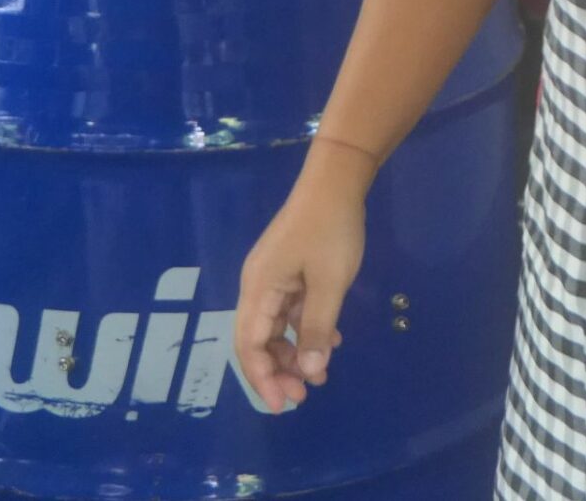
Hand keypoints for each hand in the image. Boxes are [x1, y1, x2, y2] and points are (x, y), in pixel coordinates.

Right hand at [235, 151, 368, 411]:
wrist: (336, 181)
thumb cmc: (330, 230)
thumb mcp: (329, 284)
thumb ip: (316, 328)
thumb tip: (307, 372)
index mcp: (258, 289)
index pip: (248, 344)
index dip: (261, 378)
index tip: (282, 404)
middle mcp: (258, 286)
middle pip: (258, 339)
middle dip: (278, 370)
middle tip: (304, 395)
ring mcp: (274, 278)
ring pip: (276, 328)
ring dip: (294, 353)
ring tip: (321, 375)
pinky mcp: (290, 271)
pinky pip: (291, 311)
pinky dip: (305, 330)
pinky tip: (331, 342)